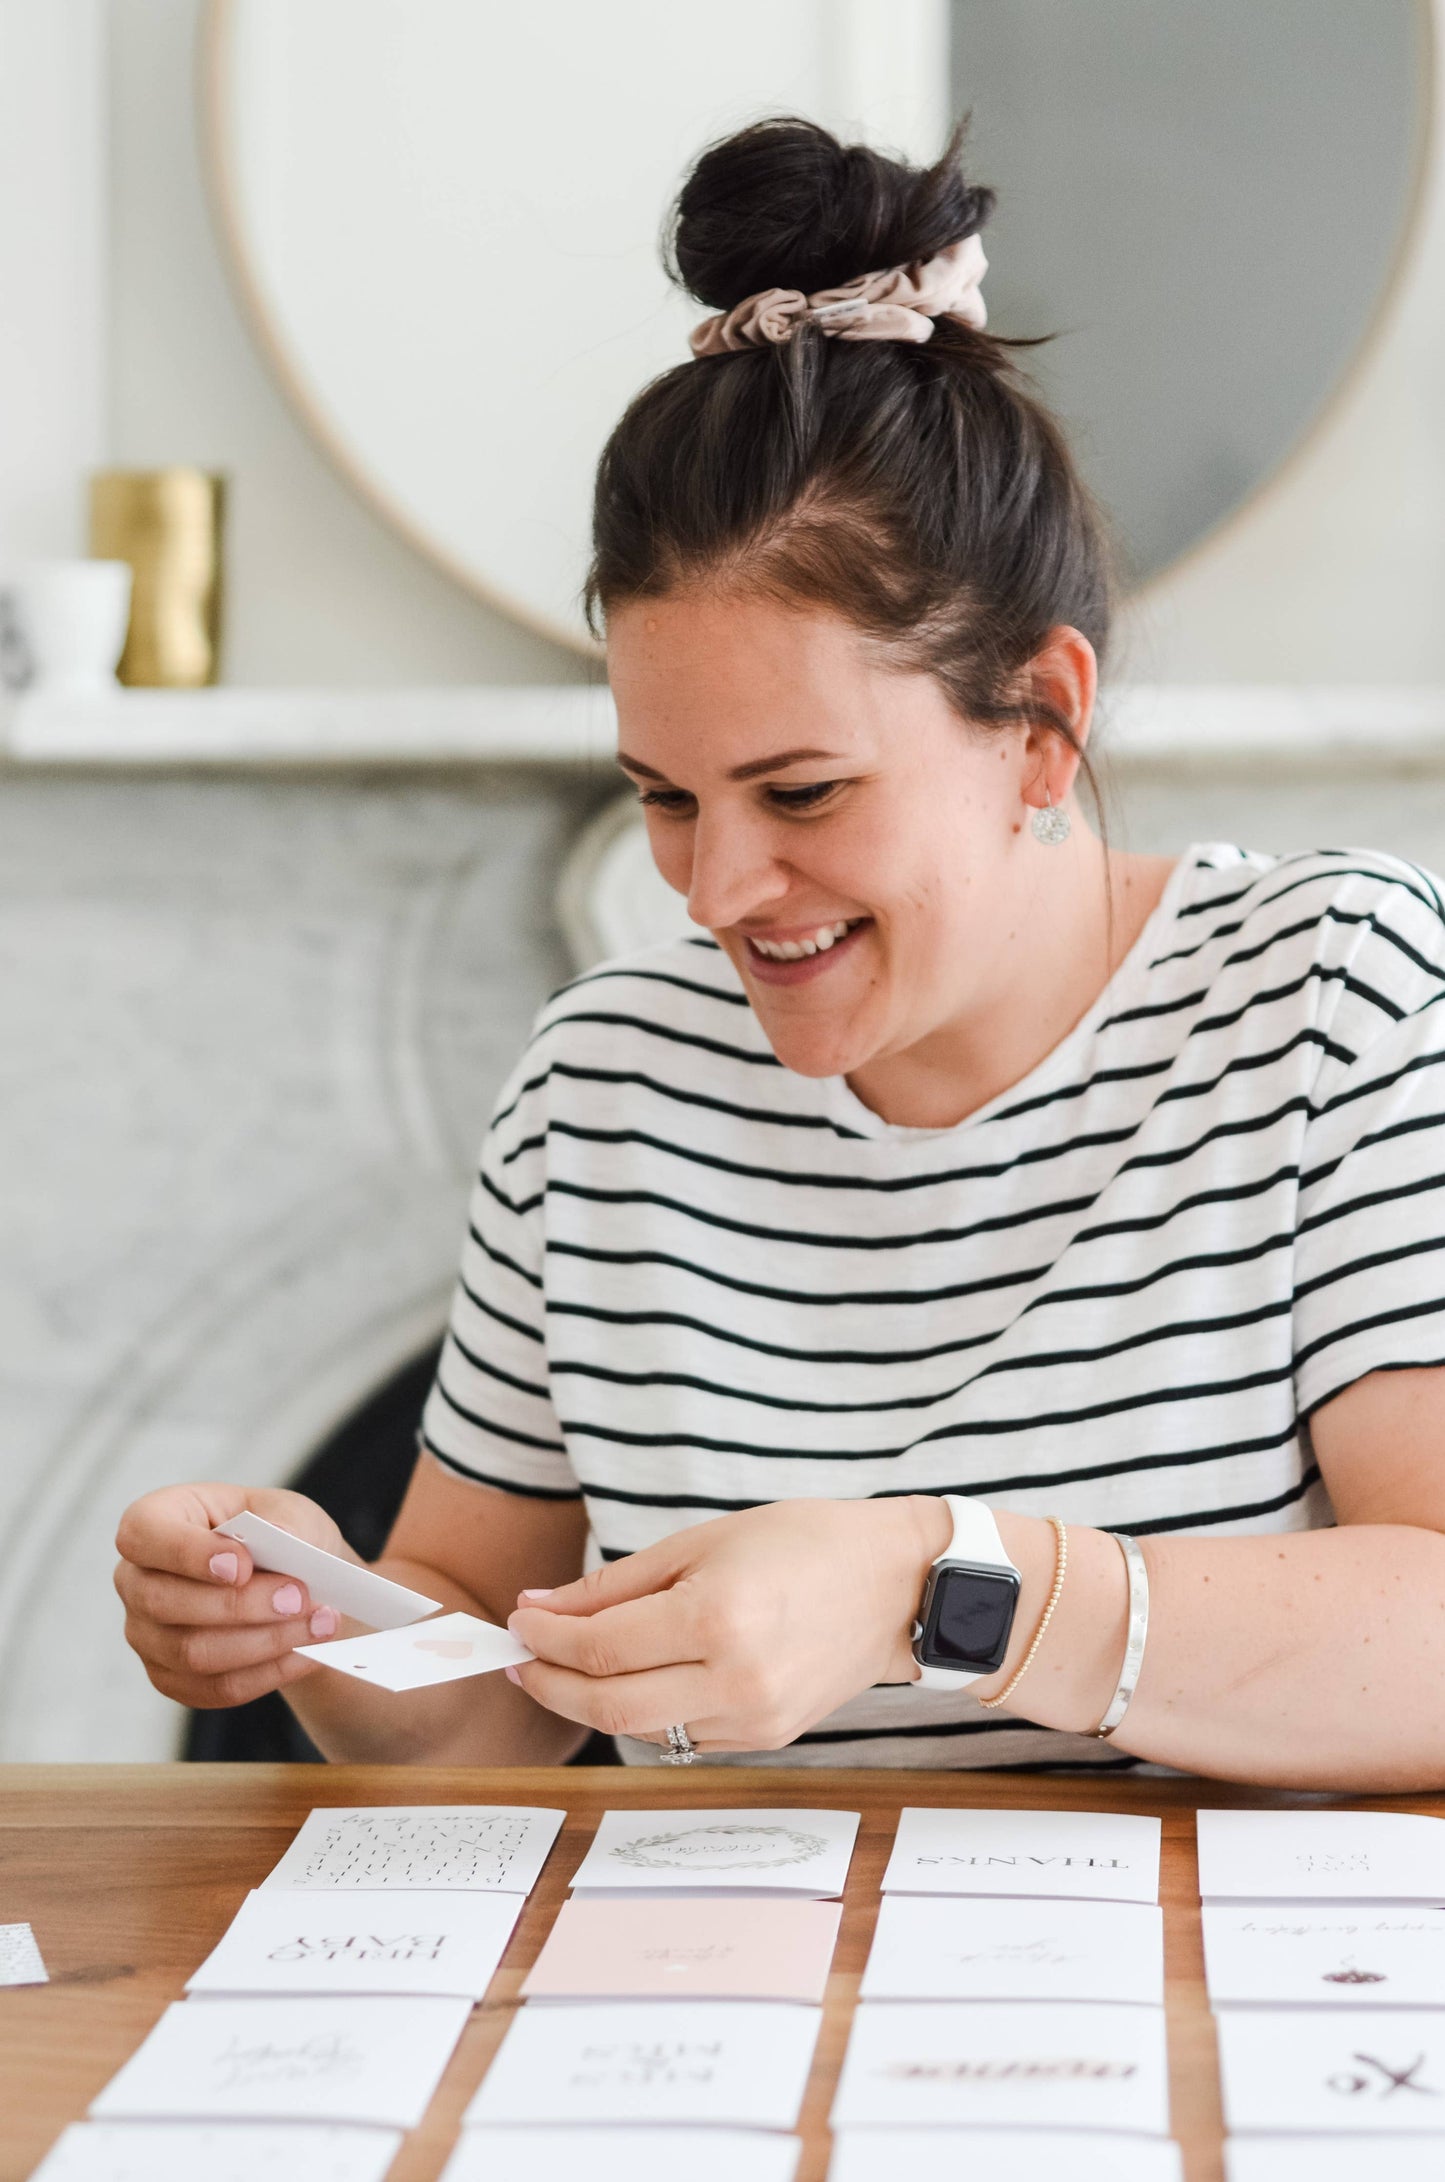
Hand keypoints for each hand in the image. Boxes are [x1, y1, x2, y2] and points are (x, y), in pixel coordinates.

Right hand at [114, 1482, 353, 1710]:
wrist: (294, 1582)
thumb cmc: (278, 1535)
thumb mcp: (288, 1512)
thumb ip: (283, 1523)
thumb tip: (282, 1542)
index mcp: (154, 1522)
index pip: (142, 1536)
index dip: (185, 1553)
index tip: (241, 1565)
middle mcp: (136, 1580)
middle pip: (164, 1603)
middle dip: (240, 1605)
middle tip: (300, 1597)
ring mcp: (147, 1635)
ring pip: (192, 1653)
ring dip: (264, 1642)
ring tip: (319, 1624)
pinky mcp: (172, 1677)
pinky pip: (215, 1687)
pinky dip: (268, 1673)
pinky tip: (308, 1654)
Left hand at [505, 1496, 948, 1753]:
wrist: (896, 1583)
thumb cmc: (804, 1544)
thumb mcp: (702, 1542)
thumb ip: (615, 1585)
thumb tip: (539, 1608)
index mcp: (718, 1617)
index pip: (599, 1649)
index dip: (544, 1640)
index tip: (519, 1622)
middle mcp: (736, 1678)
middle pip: (609, 1705)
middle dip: (549, 1685)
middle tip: (519, 1660)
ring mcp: (755, 1718)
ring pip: (642, 1728)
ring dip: (592, 1701)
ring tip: (565, 1668)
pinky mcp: (768, 1738)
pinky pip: (684, 1736)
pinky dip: (645, 1712)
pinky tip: (633, 1679)